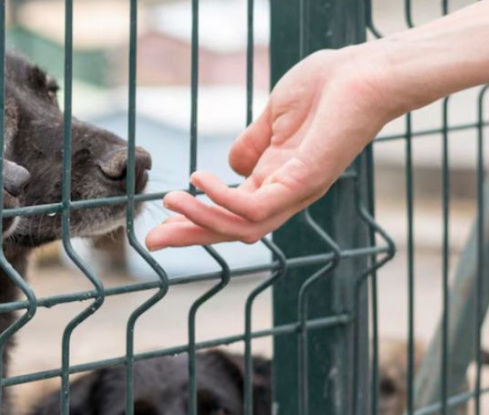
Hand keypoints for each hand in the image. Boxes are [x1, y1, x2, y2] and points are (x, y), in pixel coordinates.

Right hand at [146, 46, 395, 249]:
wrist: (365, 71)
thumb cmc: (326, 87)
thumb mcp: (274, 117)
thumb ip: (252, 144)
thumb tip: (230, 165)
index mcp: (276, 179)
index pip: (230, 211)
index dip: (196, 218)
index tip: (162, 221)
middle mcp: (285, 193)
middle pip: (231, 229)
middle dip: (190, 236)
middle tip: (152, 240)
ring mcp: (296, 191)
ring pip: (241, 227)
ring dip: (200, 220)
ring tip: (170, 201)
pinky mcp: (304, 182)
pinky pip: (255, 207)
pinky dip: (222, 199)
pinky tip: (201, 179)